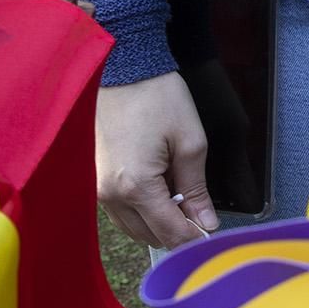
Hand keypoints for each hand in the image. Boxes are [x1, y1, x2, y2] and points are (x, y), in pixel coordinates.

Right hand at [96, 70, 219, 248]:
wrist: (125, 69)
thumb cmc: (158, 98)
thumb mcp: (190, 142)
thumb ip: (198, 190)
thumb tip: (206, 223)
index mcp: (136, 187)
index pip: (170, 234)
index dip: (195, 238)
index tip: (212, 233)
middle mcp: (111, 195)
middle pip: (150, 237)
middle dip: (177, 229)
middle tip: (199, 207)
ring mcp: (100, 189)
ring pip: (134, 228)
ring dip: (159, 221)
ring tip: (179, 191)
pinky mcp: (97, 180)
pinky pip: (121, 211)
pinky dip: (143, 209)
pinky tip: (160, 186)